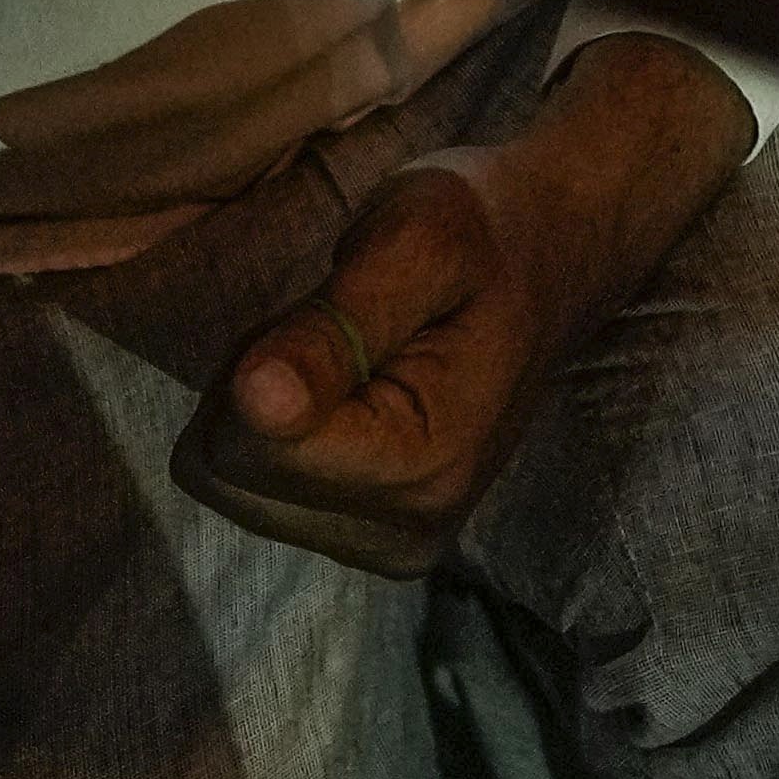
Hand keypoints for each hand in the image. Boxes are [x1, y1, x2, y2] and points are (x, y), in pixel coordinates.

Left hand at [178, 46, 760, 575]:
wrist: (553, 257)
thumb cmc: (484, 230)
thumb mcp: (415, 239)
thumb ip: (333, 326)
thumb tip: (259, 399)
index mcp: (422, 468)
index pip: (246, 443)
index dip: (266, 356)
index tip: (339, 307)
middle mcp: (402, 535)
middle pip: (226, 470)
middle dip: (255, 381)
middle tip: (339, 322)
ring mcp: (383, 547)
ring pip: (229, 480)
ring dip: (262, 403)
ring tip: (347, 349)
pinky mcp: (364, 540)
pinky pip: (253, 490)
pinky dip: (275, 431)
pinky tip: (343, 389)